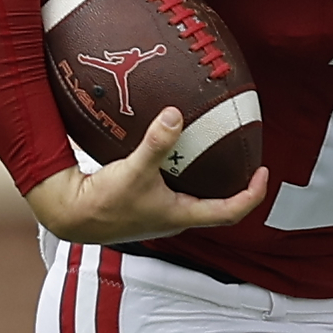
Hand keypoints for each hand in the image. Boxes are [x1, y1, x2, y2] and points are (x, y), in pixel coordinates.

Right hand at [25, 107, 266, 245]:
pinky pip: (175, 189)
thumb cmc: (103, 204)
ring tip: (215, 151)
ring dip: (209, 179)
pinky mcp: (146, 206)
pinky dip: (183, 172)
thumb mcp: (133, 170)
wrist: (71, 215)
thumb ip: (156, 143)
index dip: (253, 194)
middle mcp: (175, 218)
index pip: (231, 211)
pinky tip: (175, 152)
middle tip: (244, 159)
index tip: (262, 172)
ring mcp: (160, 214)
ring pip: (196, 198)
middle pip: (218, 206)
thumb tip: (176, 114)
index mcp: (181, 215)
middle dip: (235, 185)